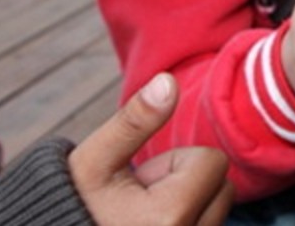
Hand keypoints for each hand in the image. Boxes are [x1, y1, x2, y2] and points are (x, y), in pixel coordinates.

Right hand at [69, 72, 233, 225]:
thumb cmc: (72, 206)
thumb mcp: (94, 162)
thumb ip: (134, 121)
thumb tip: (168, 82)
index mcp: (169, 218)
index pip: (212, 161)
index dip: (175, 162)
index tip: (139, 183)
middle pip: (222, 186)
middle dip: (187, 184)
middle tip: (140, 201)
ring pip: (217, 210)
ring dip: (188, 206)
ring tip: (143, 218)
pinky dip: (188, 222)